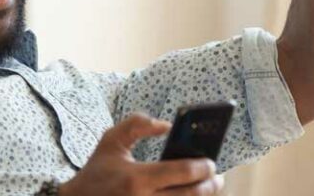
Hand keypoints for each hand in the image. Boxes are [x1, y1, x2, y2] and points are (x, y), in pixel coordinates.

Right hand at [58, 114, 223, 195]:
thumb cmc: (97, 171)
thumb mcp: (111, 140)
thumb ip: (136, 124)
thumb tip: (165, 125)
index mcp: (137, 179)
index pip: (181, 173)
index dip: (201, 167)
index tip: (210, 162)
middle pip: (191, 195)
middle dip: (210, 185)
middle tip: (216, 177)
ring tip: (208, 187)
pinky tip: (189, 195)